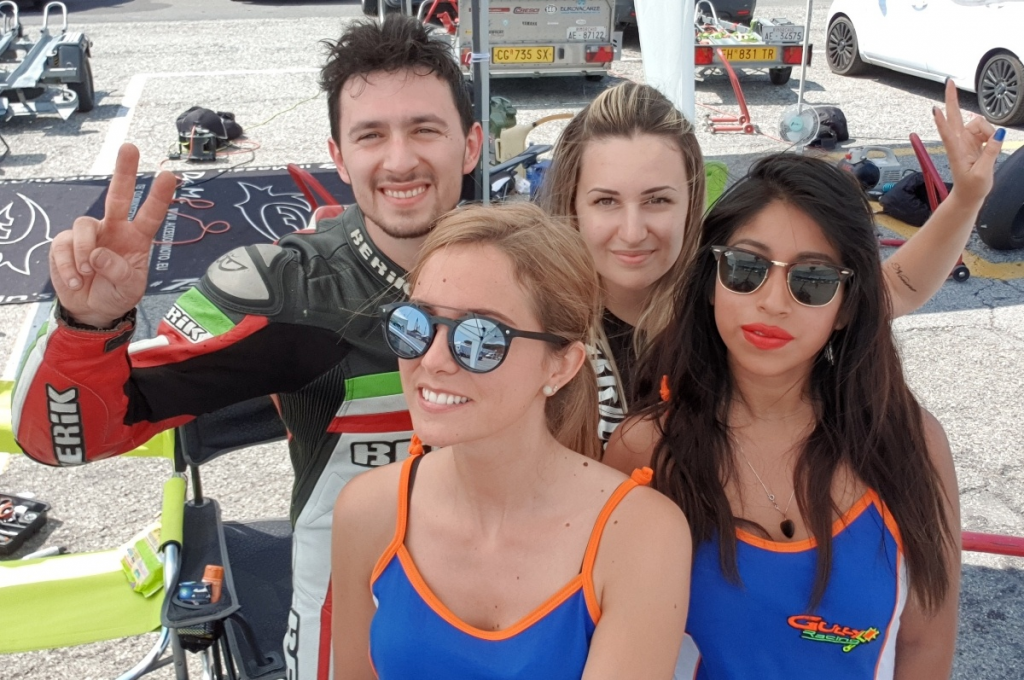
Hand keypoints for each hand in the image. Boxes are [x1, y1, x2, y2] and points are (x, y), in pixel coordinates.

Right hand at [48, 144, 176, 327]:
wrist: (92, 310)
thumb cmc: (116, 294)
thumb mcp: (129, 289)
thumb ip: (120, 272)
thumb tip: (98, 254)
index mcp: (137, 238)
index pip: (151, 214)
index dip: (160, 196)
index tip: (169, 175)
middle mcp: (114, 229)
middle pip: (119, 195)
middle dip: (124, 171)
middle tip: (130, 147)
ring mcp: (90, 234)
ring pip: (84, 225)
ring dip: (84, 252)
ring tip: (87, 274)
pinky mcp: (65, 242)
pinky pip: (64, 246)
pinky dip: (68, 267)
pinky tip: (76, 281)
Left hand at [933, 78, 1003, 206]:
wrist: (969, 195)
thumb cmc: (972, 188)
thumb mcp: (983, 173)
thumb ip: (991, 153)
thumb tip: (998, 134)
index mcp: (956, 152)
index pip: (947, 134)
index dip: (942, 121)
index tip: (934, 109)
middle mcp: (959, 143)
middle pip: (955, 116)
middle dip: (952, 99)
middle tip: (950, 82)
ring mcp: (965, 141)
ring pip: (979, 124)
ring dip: (988, 131)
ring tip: (989, 149)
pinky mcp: (973, 141)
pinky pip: (986, 130)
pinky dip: (991, 136)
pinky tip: (989, 146)